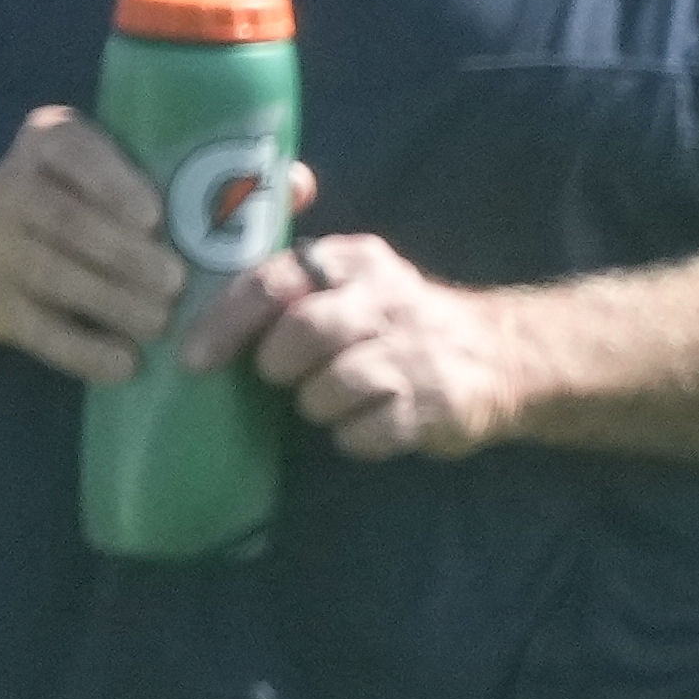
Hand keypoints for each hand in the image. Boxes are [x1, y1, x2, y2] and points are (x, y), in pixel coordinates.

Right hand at [0, 108, 181, 386]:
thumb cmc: (76, 207)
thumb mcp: (103, 176)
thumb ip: (177, 181)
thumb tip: (280, 195)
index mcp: (49, 141)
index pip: (72, 148)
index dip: (113, 183)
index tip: (153, 217)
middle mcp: (11, 184)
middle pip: (67, 220)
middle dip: (125, 254)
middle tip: (176, 282)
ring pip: (52, 273)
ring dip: (112, 301)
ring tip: (160, 323)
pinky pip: (37, 329)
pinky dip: (83, 350)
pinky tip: (126, 365)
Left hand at [206, 221, 536, 459]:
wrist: (503, 356)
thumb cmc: (400, 322)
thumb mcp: (354, 278)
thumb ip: (287, 279)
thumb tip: (200, 292)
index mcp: (355, 261)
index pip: (275, 280)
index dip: (226, 322)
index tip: (196, 359)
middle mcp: (388, 299)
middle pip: (303, 333)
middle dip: (281, 366)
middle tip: (288, 377)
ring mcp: (416, 354)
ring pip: (329, 390)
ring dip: (320, 406)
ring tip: (339, 400)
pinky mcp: (438, 405)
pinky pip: (364, 434)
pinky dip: (356, 437)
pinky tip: (372, 424)